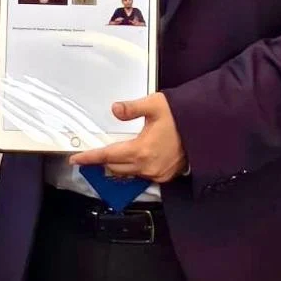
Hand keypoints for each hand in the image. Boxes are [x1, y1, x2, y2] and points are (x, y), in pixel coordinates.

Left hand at [68, 93, 186, 183]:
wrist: (205, 130)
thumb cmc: (180, 115)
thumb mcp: (154, 105)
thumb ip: (132, 108)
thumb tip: (114, 109)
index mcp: (140, 150)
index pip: (108, 156)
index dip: (90, 157)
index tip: (75, 159)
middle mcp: (147, 166)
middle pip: (116, 167)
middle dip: (104, 161)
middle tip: (94, 153)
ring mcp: (157, 173)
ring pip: (129, 173)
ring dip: (119, 165)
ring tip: (113, 154)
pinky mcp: (166, 176)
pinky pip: (143, 175)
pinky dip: (135, 168)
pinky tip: (135, 157)